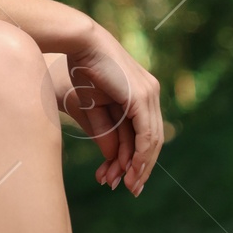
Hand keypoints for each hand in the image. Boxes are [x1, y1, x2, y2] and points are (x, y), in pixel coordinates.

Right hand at [50, 21, 163, 196]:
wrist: (79, 42)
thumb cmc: (81, 68)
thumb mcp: (93, 107)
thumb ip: (105, 131)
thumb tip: (114, 158)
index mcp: (141, 93)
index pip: (144, 132)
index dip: (136, 158)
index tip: (125, 178)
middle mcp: (151, 93)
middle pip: (153, 140)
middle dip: (142, 167)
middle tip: (132, 189)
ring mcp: (149, 94)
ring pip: (152, 140)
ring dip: (140, 166)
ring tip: (130, 185)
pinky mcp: (142, 96)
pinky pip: (146, 133)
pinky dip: (141, 154)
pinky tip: (133, 170)